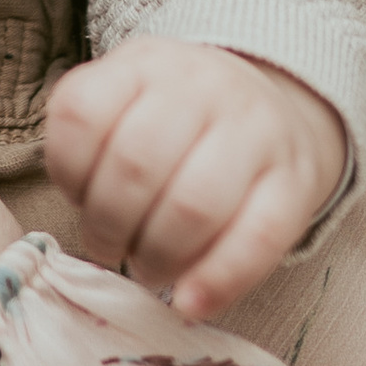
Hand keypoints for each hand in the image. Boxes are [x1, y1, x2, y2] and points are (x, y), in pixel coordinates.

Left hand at [44, 38, 349, 322]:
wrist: (272, 107)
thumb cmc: (177, 122)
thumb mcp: (125, 103)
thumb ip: (90, 146)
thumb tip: (88, 229)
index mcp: (145, 63)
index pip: (82, 114)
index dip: (69, 174)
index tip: (80, 198)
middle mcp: (203, 85)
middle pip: (135, 165)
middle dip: (110, 226)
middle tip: (113, 248)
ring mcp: (256, 129)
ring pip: (193, 206)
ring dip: (158, 257)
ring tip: (150, 267)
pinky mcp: (297, 180)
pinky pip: (258, 239)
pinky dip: (217, 280)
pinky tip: (190, 301)